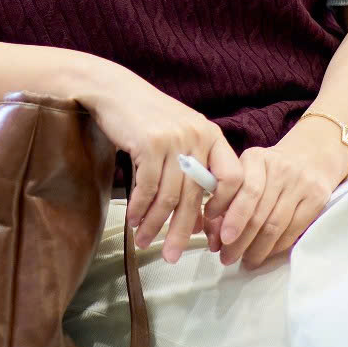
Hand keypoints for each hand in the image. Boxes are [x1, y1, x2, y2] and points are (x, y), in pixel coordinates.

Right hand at [78, 66, 240, 262]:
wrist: (114, 90)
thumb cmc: (147, 119)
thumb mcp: (180, 137)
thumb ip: (193, 172)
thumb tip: (199, 220)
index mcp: (212, 136)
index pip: (233, 178)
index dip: (226, 208)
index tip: (212, 231)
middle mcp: (198, 137)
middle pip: (196, 195)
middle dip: (183, 231)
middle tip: (173, 256)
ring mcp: (174, 139)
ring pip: (169, 196)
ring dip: (155, 224)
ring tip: (145, 242)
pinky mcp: (149, 143)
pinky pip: (147, 188)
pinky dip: (139, 209)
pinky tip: (134, 221)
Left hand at [208, 128, 347, 269]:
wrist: (310, 157)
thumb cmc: (269, 171)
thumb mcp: (246, 174)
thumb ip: (226, 202)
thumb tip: (214, 239)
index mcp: (256, 159)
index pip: (245, 191)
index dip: (232, 218)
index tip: (221, 238)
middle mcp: (280, 168)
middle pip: (259, 213)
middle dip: (240, 242)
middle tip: (227, 258)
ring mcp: (301, 183)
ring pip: (275, 225)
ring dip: (257, 249)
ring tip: (245, 261)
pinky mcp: (317, 198)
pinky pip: (293, 230)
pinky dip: (276, 247)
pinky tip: (266, 253)